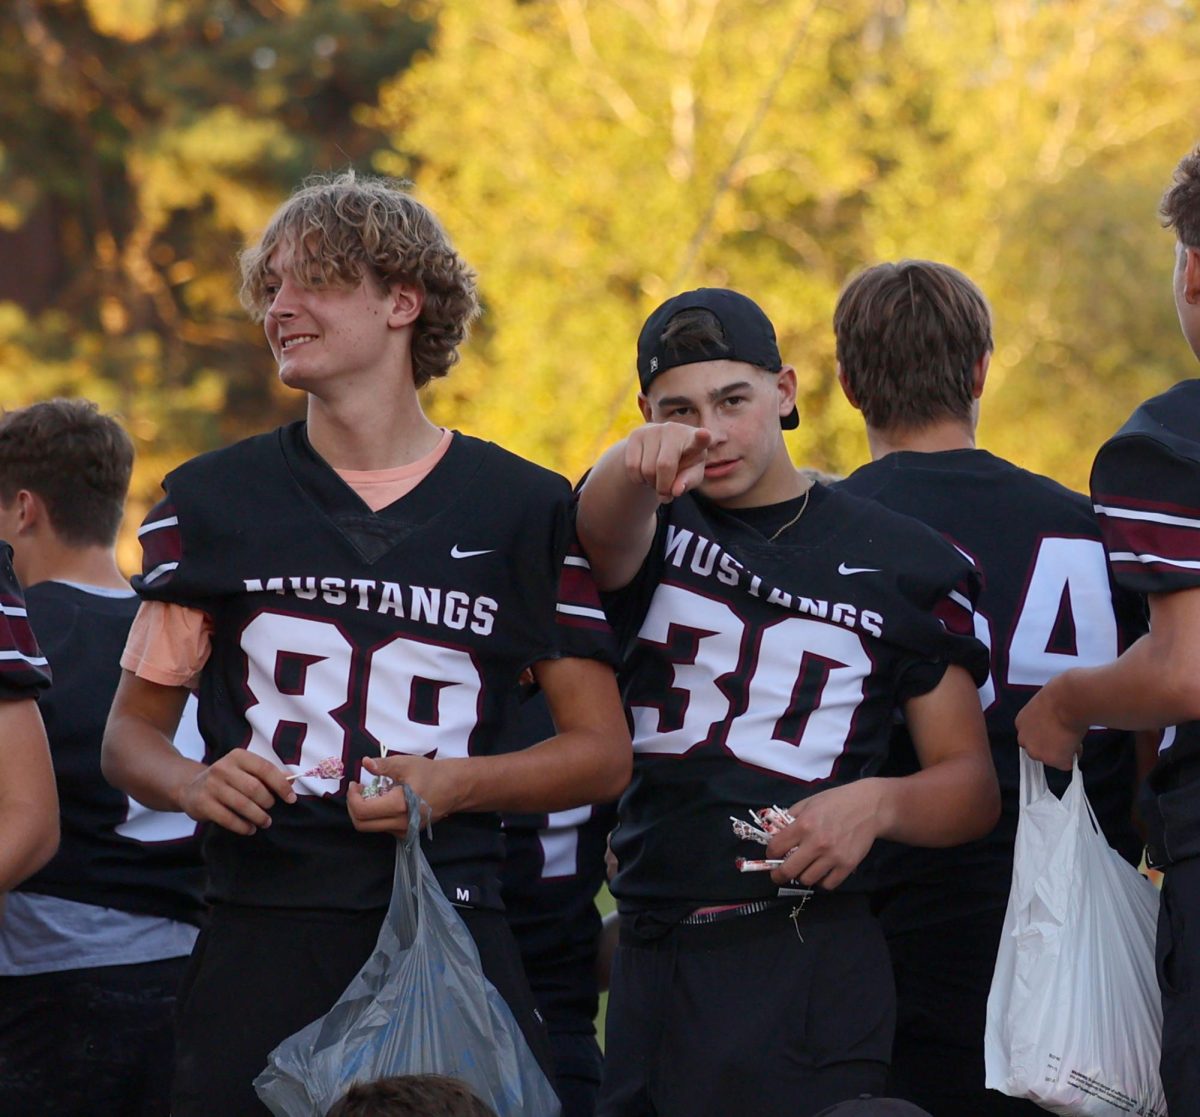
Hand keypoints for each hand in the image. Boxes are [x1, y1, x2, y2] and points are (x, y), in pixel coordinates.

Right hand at [178, 750, 295, 835]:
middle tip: (271, 810)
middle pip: (254, 788)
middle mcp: (223, 768)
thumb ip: (267, 775)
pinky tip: (249, 829)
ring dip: (258, 816)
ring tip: (265, 822)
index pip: (265, 769)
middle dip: (268, 802)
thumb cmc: (227, 779)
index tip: (291, 799)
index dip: (281, 785)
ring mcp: (211, 785)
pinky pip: (227, 818)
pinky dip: (242, 826)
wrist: (191, 787)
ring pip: (242, 804)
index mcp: (238, 756)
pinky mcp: (202, 803)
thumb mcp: (245, 771)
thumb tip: (292, 780)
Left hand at [346, 754, 465, 836]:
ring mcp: (404, 831)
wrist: (454, 788)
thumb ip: (384, 765)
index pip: (362, 811)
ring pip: (372, 827)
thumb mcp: (406, 763)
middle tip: (359, 790)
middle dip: (354, 807)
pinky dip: (377, 816)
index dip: (352, 798)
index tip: (355, 784)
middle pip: (362, 825)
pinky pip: (384, 828)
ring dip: (365, 811)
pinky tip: (386, 801)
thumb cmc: (430, 773)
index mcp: (399, 806)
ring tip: (374, 793)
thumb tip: (365, 763)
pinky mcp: (407, 833)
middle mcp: (401, 824)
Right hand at [624, 423, 712, 501]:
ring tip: (657, 477)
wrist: (658, 450)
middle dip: (663, 487)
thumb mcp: (690, 476)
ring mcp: (654, 430)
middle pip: (664, 466)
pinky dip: (638, 479)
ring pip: (646, 469)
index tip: (704, 434)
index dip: (701, 438)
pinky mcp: (636, 434)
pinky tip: (644, 473)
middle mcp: (674, 430)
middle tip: (666, 491)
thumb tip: (675, 491)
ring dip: (650, 483)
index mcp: (695, 440)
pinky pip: (632, 467)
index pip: (699, 440)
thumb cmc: (682, 465)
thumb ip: (687, 483)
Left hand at [765, 780, 885, 889]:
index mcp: (803, 825)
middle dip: (779, 874)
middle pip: (788, 870)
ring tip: (805, 868)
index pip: (776, 848)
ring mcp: (833, 857)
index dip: (770, 853)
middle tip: (779, 873)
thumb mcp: (809, 802)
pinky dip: (822, 881)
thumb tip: (775, 834)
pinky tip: (821, 872)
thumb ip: (791, 818)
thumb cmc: (836, 802)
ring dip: (802, 876)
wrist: (869, 807)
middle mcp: (816, 843)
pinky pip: (828, 885)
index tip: (773, 854)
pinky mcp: (847, 866)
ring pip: (807, 880)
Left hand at [1016, 680, 1084, 770]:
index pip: (1032, 736)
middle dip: (1052, 747)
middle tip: (1066, 736)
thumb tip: (1054, 721)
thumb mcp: (1045, 704)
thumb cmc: (1061, 695)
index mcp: (1021, 723)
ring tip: (1072, 735)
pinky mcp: (1052, 759)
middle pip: (1039, 750)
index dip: (1046, 735)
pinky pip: (1066, 764)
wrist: (1069, 700)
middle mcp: (1024, 739)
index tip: (1055, 732)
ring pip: (1052, 758)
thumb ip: (1044, 717)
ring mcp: (1037, 751)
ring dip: (1063, 751)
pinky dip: (1074, 755)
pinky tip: (1077, 741)